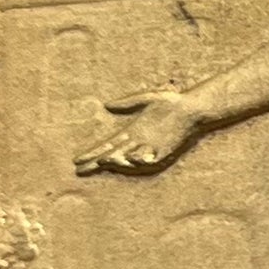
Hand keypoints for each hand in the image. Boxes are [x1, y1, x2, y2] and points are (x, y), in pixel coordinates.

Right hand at [74, 90, 202, 175]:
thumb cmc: (171, 103)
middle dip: (97, 162)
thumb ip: (128, 102)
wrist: (191, 108)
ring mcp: (150, 148)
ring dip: (115, 161)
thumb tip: (107, 104)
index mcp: (132, 131)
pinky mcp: (163, 152)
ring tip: (102, 160)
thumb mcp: (146, 99)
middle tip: (80, 169)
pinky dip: (137, 160)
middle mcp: (138, 143)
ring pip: (127, 160)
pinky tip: (127, 158)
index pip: (107, 145)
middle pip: (112, 155)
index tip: (77, 159)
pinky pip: (148, 160)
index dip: (92, 152)